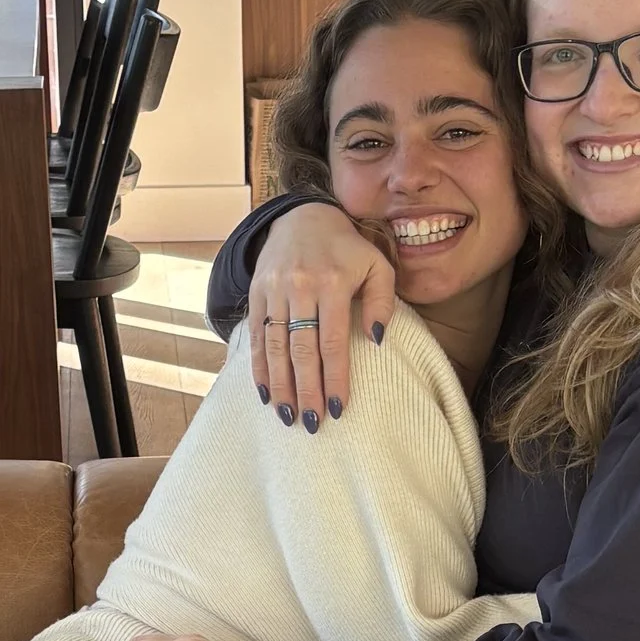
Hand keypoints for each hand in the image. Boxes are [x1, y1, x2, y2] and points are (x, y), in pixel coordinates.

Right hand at [247, 201, 395, 429]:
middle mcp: (300, 287)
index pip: (333, 341)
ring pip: (274, 345)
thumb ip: (383, 302)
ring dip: (280, 384)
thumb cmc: (347, 249)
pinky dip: (259, 366)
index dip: (334, 378)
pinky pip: (256, 334)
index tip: (337, 409)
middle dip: (306, 390)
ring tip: (287, 415)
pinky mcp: (256, 293)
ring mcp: (274, 290)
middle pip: (301, 349)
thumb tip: (377, 341)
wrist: (302, 217)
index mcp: (332, 283)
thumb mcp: (377, 266)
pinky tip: (266, 392)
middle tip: (311, 423)